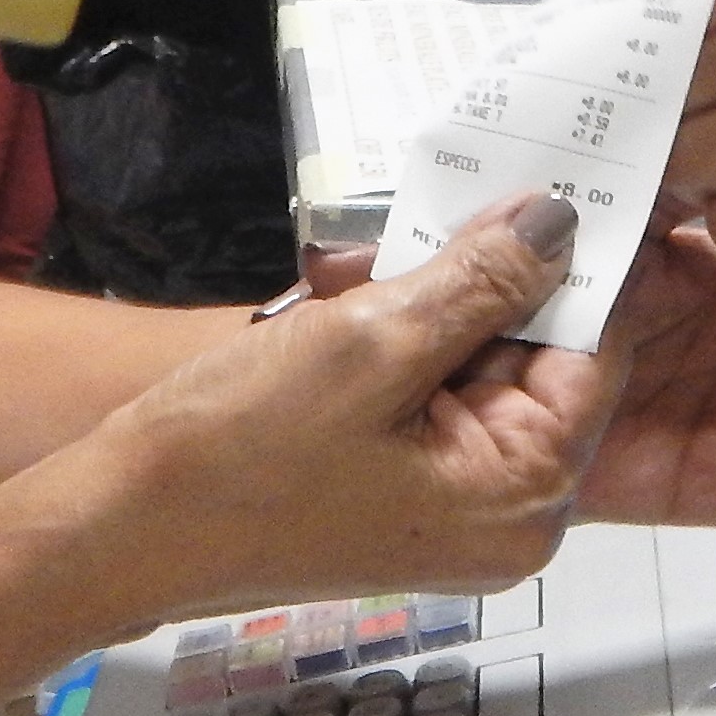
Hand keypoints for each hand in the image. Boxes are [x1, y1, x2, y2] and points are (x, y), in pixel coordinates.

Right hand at [81, 196, 598, 613]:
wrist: (119, 528)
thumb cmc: (237, 455)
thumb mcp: (373, 344)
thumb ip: (482, 281)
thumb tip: (558, 224)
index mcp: (523, 496)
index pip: (596, 354)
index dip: (571, 265)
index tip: (548, 186)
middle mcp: (506, 516)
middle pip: (538, 357)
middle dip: (476, 283)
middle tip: (409, 233)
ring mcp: (452, 507)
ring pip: (475, 363)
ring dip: (419, 304)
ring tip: (344, 282)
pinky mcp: (402, 490)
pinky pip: (427, 391)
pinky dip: (389, 341)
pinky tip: (334, 309)